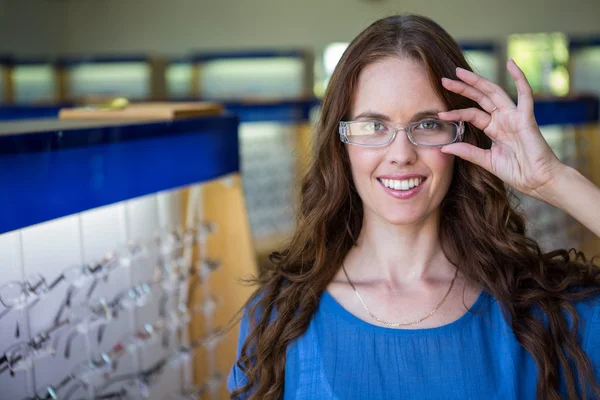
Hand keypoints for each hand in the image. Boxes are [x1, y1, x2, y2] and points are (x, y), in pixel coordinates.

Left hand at [437, 59, 563, 201]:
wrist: (537, 181)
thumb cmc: (517, 172)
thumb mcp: (486, 161)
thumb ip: (467, 152)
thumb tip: (444, 147)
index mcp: (494, 129)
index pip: (471, 115)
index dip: (456, 113)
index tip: (440, 115)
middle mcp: (503, 119)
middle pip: (480, 98)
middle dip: (463, 88)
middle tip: (444, 80)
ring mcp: (514, 116)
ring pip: (494, 92)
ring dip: (477, 81)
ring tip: (460, 73)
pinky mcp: (526, 117)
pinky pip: (525, 94)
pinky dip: (520, 78)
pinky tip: (511, 63)